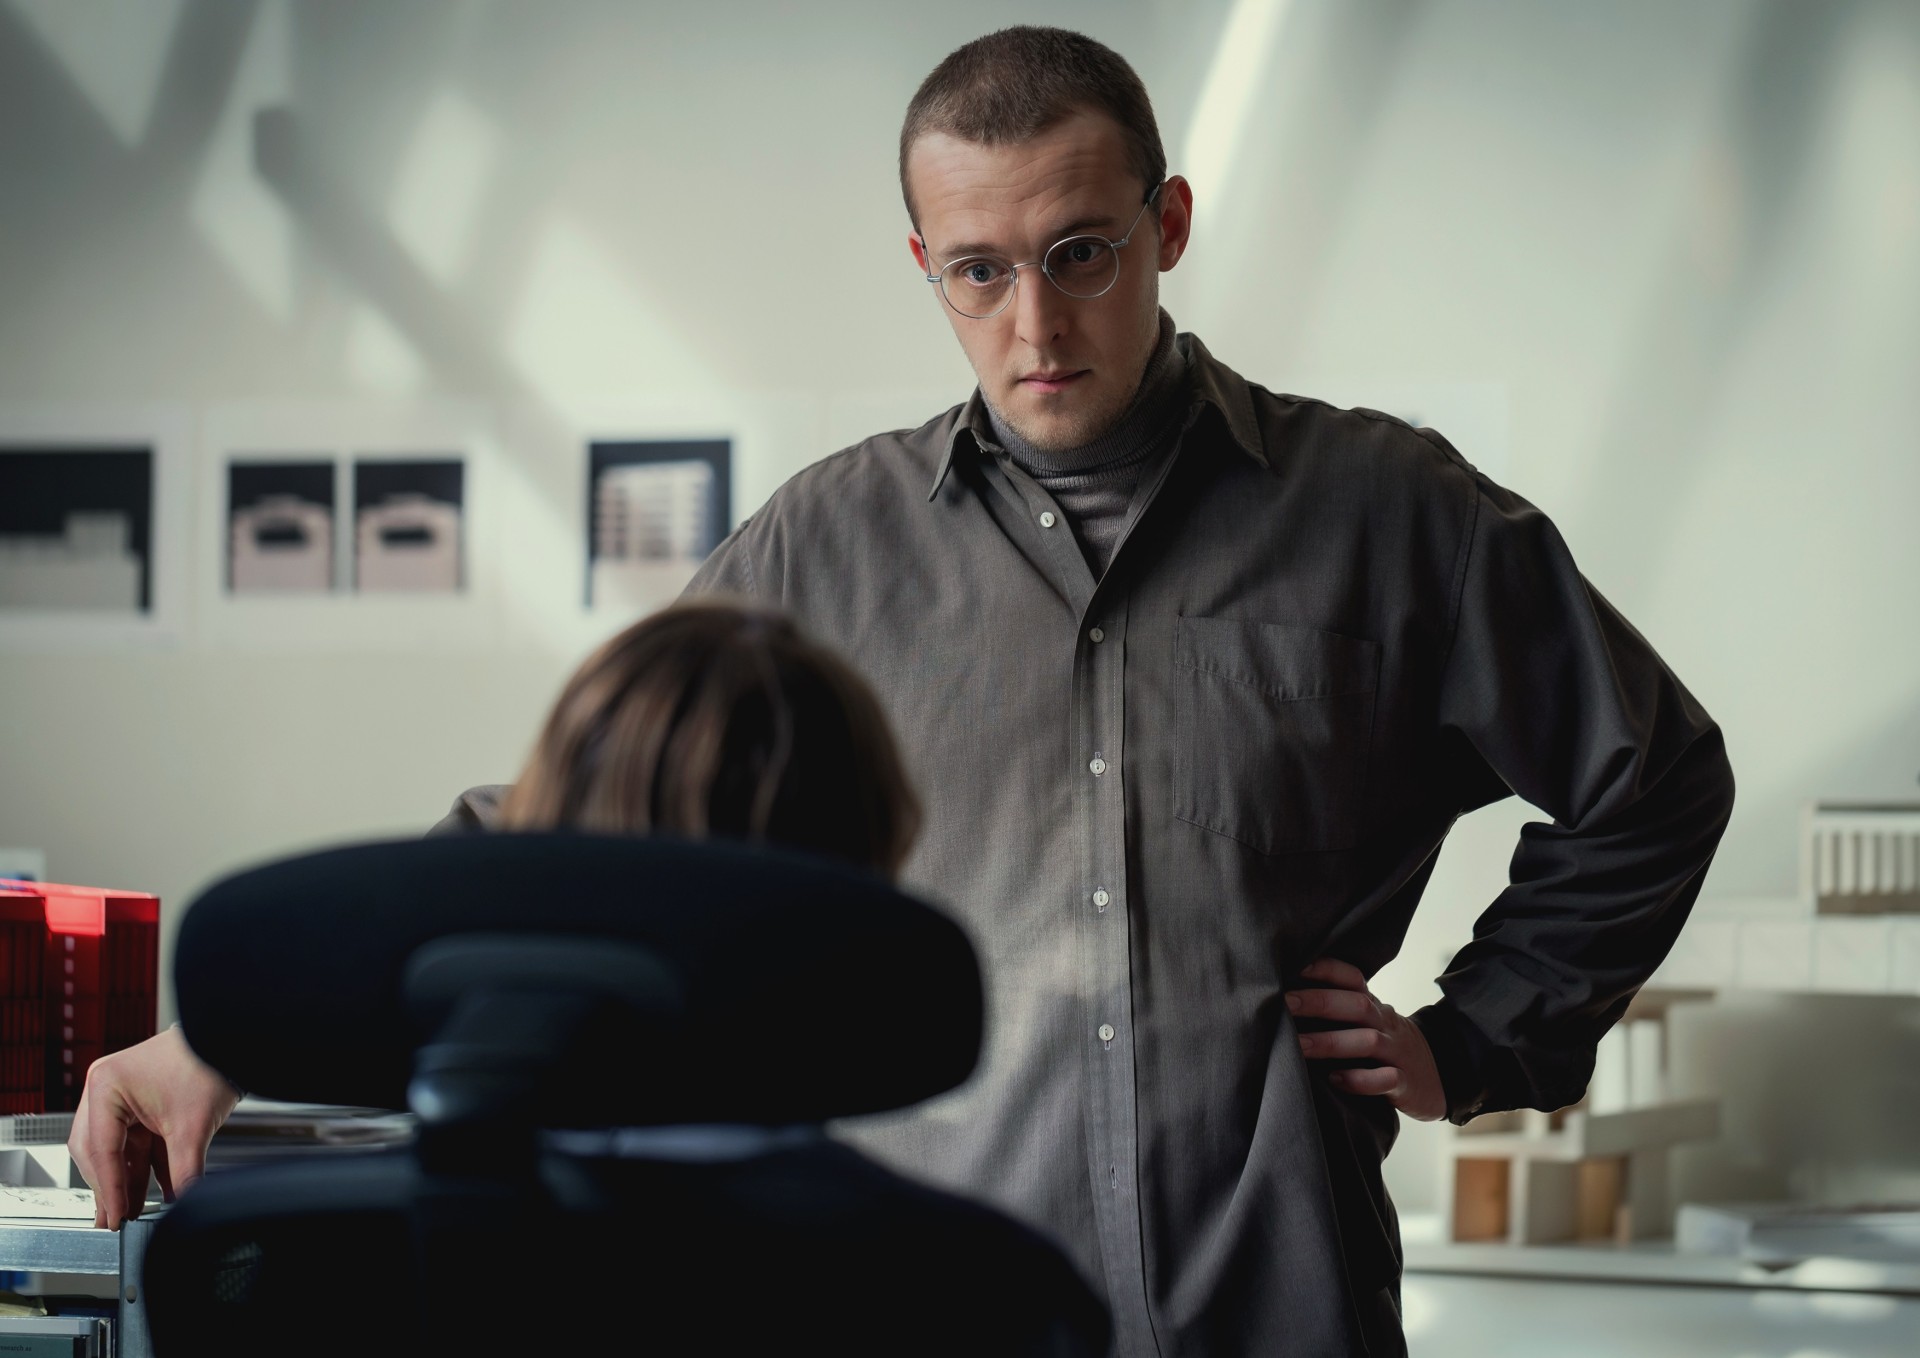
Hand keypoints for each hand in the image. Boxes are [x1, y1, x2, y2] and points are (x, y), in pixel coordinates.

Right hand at [68, 1027, 241, 1229]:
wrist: (234, 1040)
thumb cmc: (208, 1062)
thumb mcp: (192, 1127)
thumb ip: (184, 1172)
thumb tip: (182, 1205)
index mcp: (106, 1086)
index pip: (101, 1150)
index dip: (109, 1189)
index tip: (115, 1218)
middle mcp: (106, 1090)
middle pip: (98, 1152)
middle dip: (110, 1188)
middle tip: (115, 1221)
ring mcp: (122, 1096)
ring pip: (117, 1151)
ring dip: (128, 1181)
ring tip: (132, 1214)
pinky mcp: (141, 1104)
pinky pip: (136, 1143)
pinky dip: (145, 1167)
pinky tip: (156, 1192)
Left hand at [1287, 958, 1446, 1121]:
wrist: (1441, 1076)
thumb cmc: (1386, 1047)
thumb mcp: (1368, 1023)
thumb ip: (1337, 1010)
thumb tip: (1281, 1000)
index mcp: (1373, 1006)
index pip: (1353, 978)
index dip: (1326, 969)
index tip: (1295, 967)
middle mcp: (1385, 1023)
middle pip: (1357, 1005)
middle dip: (1319, 1002)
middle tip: (1285, 1003)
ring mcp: (1397, 1053)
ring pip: (1368, 1041)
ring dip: (1330, 1042)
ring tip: (1298, 1046)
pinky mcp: (1405, 1083)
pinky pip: (1386, 1079)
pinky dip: (1360, 1080)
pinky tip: (1335, 1080)